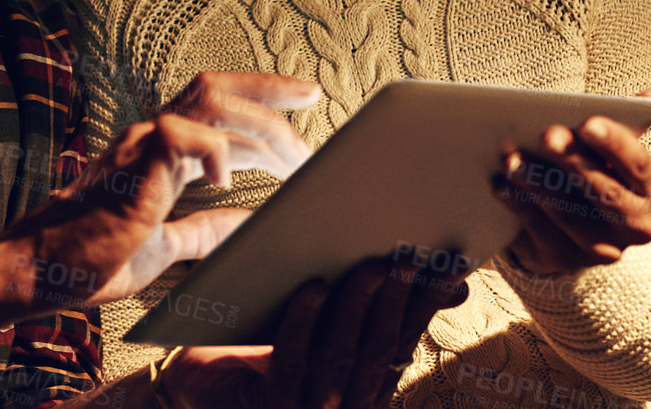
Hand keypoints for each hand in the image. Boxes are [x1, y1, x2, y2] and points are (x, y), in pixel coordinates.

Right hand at [12, 72, 318, 309]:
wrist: (41, 269)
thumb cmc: (92, 257)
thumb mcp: (167, 246)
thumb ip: (206, 231)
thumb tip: (250, 226)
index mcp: (162, 152)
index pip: (218, 109)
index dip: (264, 105)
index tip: (304, 107)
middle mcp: (153, 135)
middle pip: (218, 86)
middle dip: (270, 89)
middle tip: (312, 99)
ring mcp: (142, 143)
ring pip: (209, 99)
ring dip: (258, 120)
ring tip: (290, 154)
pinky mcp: (133, 164)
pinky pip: (180, 133)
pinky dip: (213, 149)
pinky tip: (225, 180)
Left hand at [163, 253, 469, 407]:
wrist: (198, 376)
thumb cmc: (261, 335)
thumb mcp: (328, 316)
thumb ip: (377, 300)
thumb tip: (452, 279)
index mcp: (363, 384)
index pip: (403, 341)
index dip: (426, 304)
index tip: (449, 266)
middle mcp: (344, 404)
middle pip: (378, 349)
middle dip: (395, 300)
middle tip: (405, 256)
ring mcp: (311, 407)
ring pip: (341, 354)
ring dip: (358, 306)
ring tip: (369, 264)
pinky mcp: (272, 404)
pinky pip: (293, 360)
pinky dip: (304, 321)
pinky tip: (313, 288)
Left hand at [494, 88, 650, 274]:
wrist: (568, 223)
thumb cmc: (588, 166)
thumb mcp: (603, 145)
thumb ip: (622, 119)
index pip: (639, 164)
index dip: (614, 144)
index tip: (588, 123)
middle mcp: (637, 224)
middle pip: (608, 194)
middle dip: (575, 163)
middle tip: (547, 136)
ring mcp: (604, 248)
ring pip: (572, 217)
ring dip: (539, 185)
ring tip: (511, 158)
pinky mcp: (567, 259)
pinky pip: (542, 234)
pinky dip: (519, 206)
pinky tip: (500, 185)